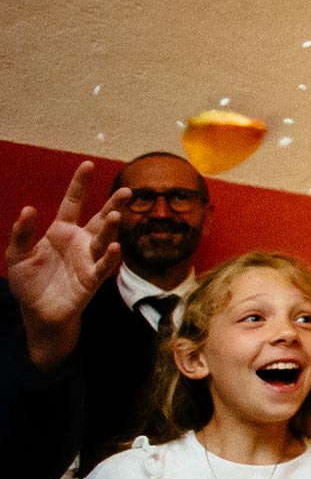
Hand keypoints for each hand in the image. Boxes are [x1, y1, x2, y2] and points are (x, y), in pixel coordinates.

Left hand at [5, 163, 129, 369]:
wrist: (38, 313)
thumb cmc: (29, 282)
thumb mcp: (16, 255)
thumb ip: (21, 233)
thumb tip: (29, 209)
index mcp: (61, 232)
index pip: (72, 203)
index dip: (79, 185)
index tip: (88, 164)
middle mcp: (80, 242)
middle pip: (100, 218)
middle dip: (113, 204)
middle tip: (126, 190)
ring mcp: (88, 259)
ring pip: (104, 238)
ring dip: (111, 228)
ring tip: (115, 215)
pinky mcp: (92, 278)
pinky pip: (103, 265)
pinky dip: (109, 256)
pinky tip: (114, 246)